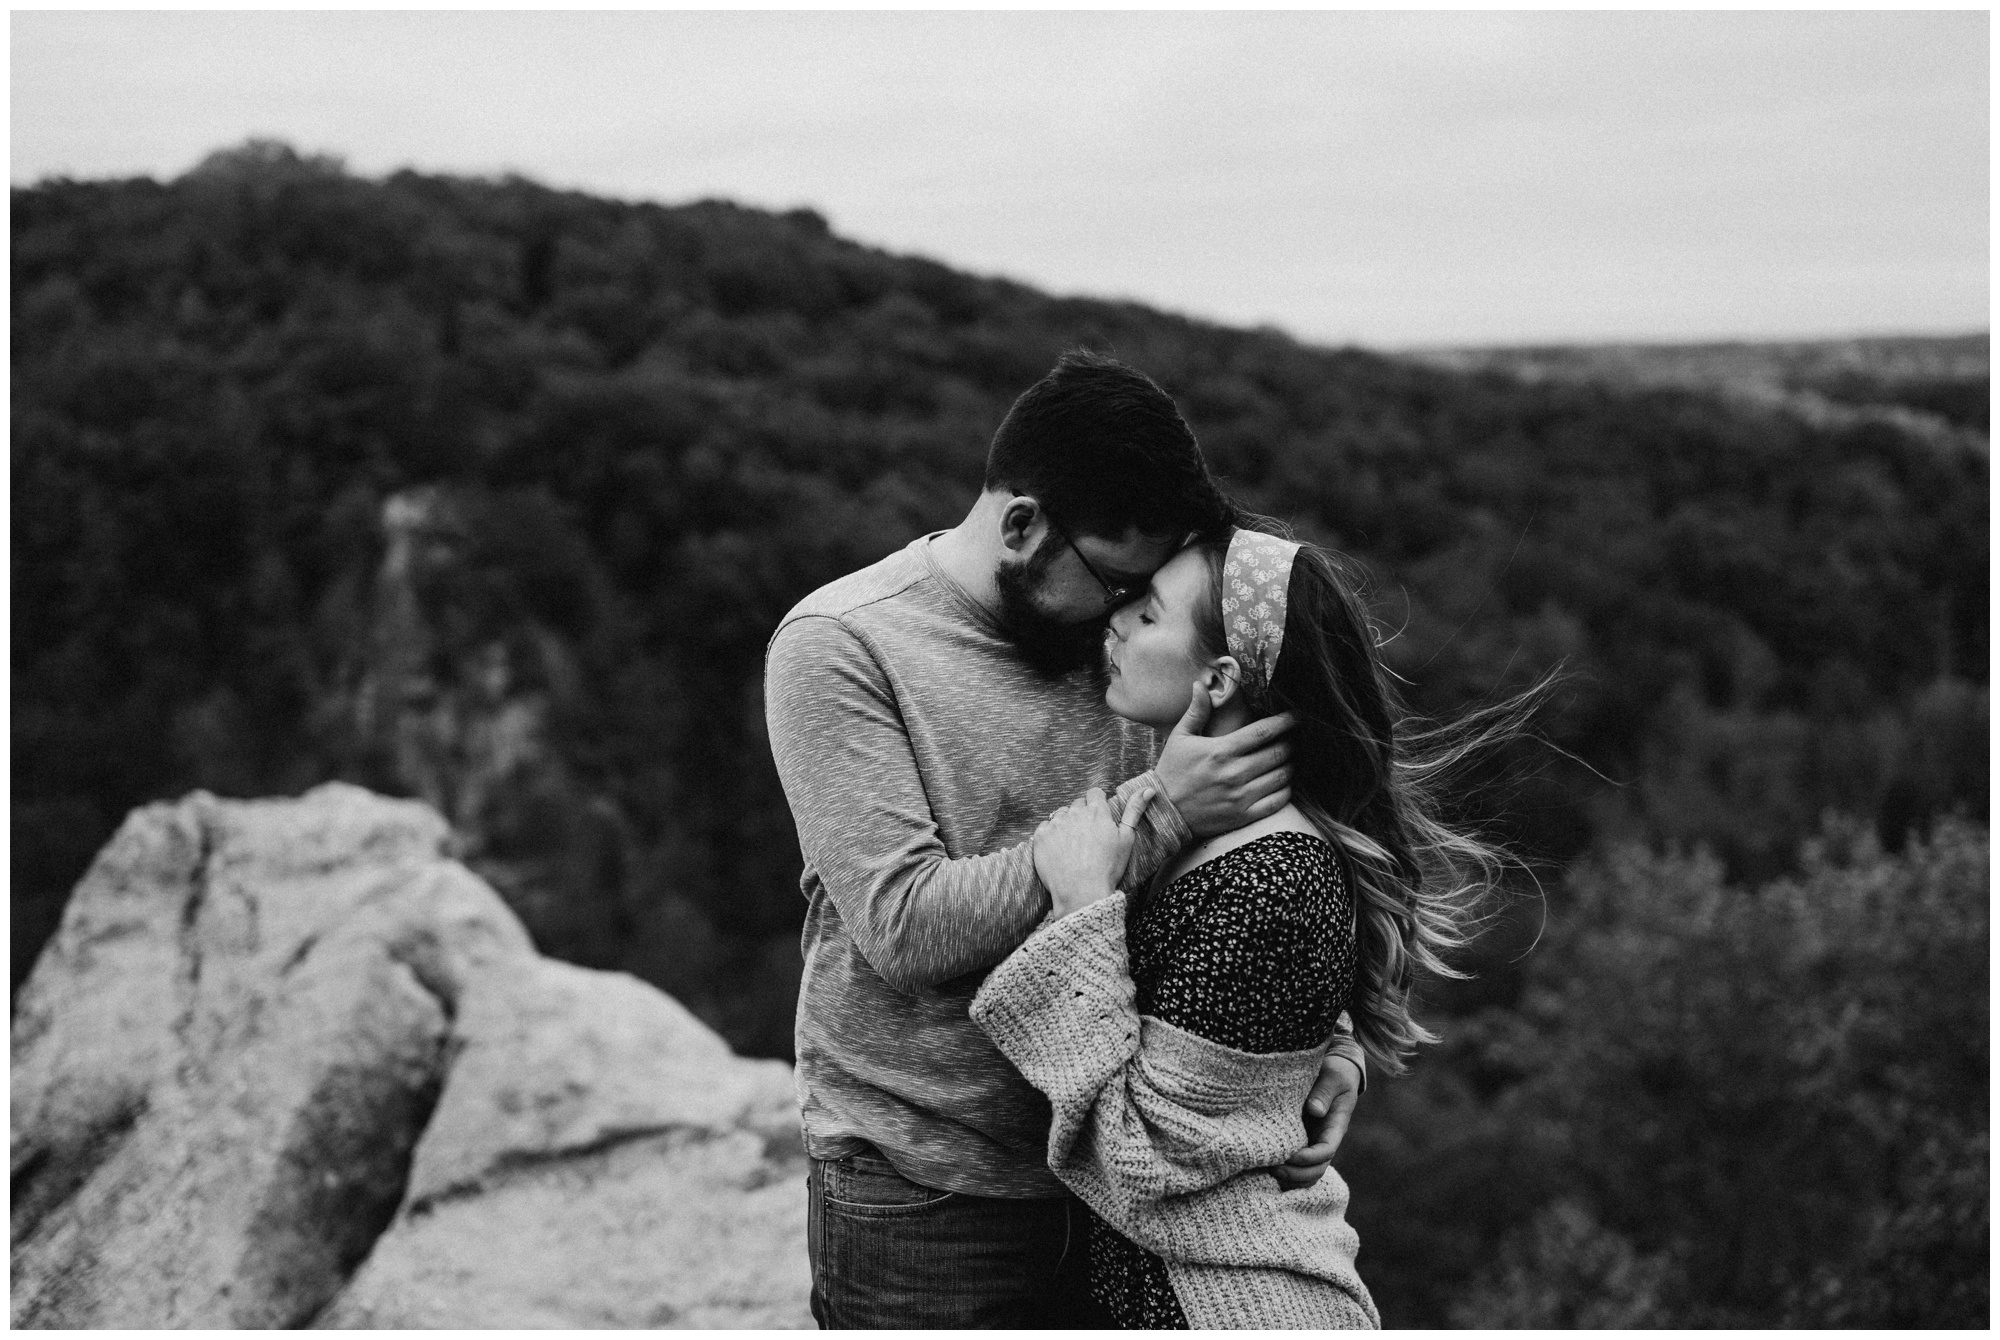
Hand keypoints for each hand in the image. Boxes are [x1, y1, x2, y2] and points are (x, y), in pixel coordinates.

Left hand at [1034, 786, 1154, 917]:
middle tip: (1087, 837)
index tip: (1098, 818)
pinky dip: (1050, 835)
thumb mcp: (1127, 839)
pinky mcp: (1041, 836)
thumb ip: (1134, 811)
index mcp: (1097, 811)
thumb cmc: (1108, 868)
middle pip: (1077, 804)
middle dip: (1081, 815)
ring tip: (1072, 845)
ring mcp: (1056, 823)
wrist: (1082, 892)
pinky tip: (1058, 850)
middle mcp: (1075, 812)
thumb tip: (1148, 789)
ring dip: (1065, 824)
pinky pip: (1044, 827)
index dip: (1097, 804)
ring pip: (1060, 814)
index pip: (1094, 793)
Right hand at [1153, 686, 1295, 837]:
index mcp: (1221, 750)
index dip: (1285, 722)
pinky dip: (1286, 790)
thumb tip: (1200, 684)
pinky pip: (1277, 801)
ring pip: (1281, 777)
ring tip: (1291, 758)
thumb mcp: (1180, 738)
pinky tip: (1284, 783)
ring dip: (1291, 765)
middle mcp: (1234, 773)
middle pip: (1277, 753)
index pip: (1263, 732)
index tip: (1298, 716)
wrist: (1163, 813)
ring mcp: (1240, 796)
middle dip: (1291, 743)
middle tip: (1296, 738)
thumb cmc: (1172, 771)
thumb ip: (1196, 711)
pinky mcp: (1243, 816)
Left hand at [1271, 1054, 1361, 1191]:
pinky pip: (1297, 1165)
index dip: (1308, 1158)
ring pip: (1308, 1173)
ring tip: (1268, 1171)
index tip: (1290, 1155)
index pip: (1326, 1151)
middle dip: (1297, 1174)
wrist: (1335, 1071)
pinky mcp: (1301, 1141)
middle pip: (1317, 1169)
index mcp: (1336, 1126)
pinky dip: (1286, 1173)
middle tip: (1273, 1169)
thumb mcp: (1333, 1076)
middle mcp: (1325, 1139)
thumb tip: (1314, 1110)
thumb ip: (1324, 1092)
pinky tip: (1266, 1168)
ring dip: (1291, 1178)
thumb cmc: (1334, 1072)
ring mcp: (1313, 1142)